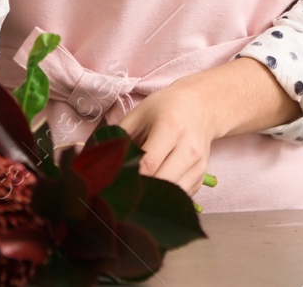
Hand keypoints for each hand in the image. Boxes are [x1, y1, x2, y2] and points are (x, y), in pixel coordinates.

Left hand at [115, 78, 219, 196]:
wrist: (200, 106)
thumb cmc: (166, 108)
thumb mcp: (139, 113)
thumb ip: (120, 136)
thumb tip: (101, 159)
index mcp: (171, 128)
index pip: (150, 162)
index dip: (131, 176)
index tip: (115, 182)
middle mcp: (189, 148)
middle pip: (163, 182)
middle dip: (141, 190)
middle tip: (122, 193)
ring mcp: (198, 165)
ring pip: (173, 193)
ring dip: (153, 196)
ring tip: (136, 193)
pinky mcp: (201, 176)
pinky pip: (180, 195)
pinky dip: (165, 195)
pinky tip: (153, 188)